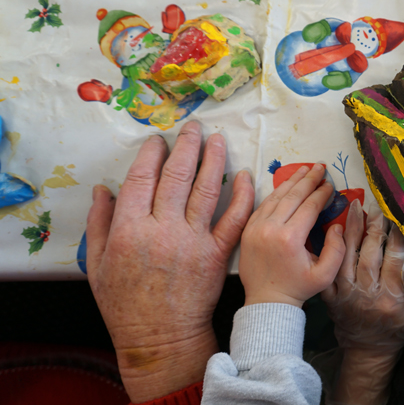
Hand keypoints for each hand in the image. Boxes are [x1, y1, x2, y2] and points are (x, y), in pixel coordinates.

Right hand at [86, 121, 254, 402]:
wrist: (161, 336)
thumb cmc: (125, 303)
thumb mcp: (97, 264)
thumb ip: (99, 224)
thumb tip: (103, 188)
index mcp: (129, 230)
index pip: (142, 179)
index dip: (152, 154)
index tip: (159, 140)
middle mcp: (162, 229)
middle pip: (177, 177)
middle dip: (187, 147)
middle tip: (195, 127)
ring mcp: (193, 240)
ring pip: (207, 190)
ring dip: (214, 160)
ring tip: (219, 139)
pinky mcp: (218, 254)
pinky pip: (234, 219)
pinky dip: (242, 195)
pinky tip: (244, 175)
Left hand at [239, 163, 345, 307]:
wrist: (267, 301)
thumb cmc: (298, 288)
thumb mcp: (325, 275)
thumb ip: (337, 249)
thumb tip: (337, 225)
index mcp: (290, 238)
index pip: (309, 206)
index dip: (322, 193)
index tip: (331, 184)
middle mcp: (270, 228)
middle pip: (292, 196)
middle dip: (308, 179)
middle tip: (320, 166)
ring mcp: (256, 228)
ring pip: (276, 197)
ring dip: (291, 181)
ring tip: (305, 169)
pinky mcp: (247, 230)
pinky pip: (263, 205)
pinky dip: (276, 193)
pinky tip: (287, 185)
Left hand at [322, 201, 403, 403]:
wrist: (368, 352)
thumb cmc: (398, 329)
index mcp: (390, 297)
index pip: (394, 259)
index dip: (396, 238)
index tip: (398, 218)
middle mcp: (366, 293)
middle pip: (369, 253)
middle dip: (374, 227)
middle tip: (376, 206)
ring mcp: (345, 294)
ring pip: (347, 256)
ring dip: (351, 230)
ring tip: (355, 207)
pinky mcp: (330, 295)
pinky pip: (328, 268)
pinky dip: (330, 248)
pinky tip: (334, 229)